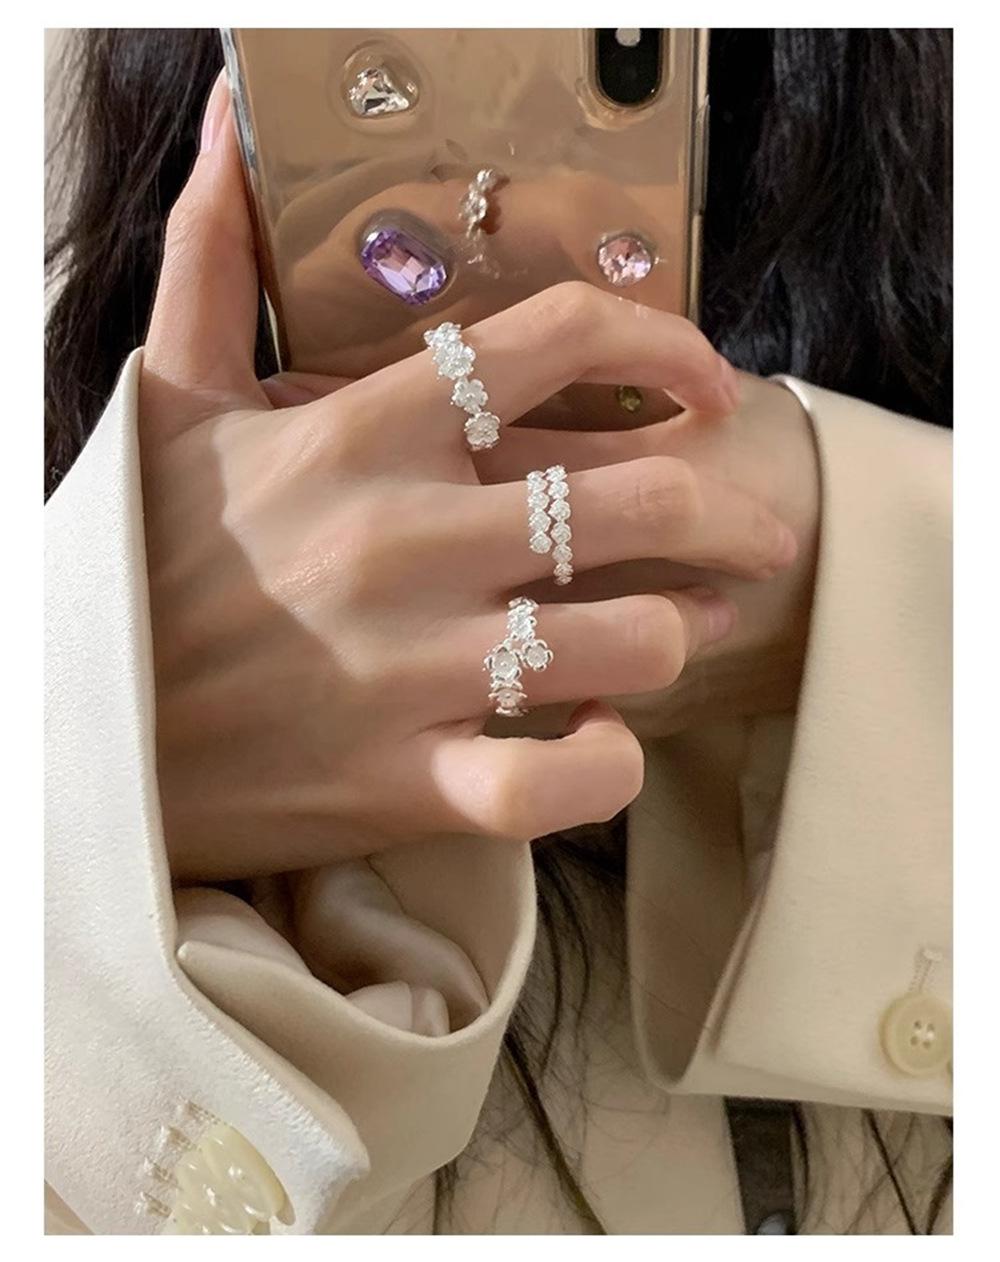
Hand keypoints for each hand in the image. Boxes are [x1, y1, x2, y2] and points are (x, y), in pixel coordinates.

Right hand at [139, 75, 797, 880]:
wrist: (79, 728)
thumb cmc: (140, 565)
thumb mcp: (166, 403)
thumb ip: (205, 262)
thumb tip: (221, 126)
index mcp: (364, 431)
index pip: (560, 337)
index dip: (669, 343)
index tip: (711, 387)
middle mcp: (407, 537)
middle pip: (640, 500)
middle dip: (727, 518)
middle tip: (754, 537)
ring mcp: (411, 665)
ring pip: (626, 643)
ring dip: (675, 638)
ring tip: (680, 633)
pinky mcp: (402, 778)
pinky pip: (553, 784)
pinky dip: (602, 770)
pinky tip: (597, 746)